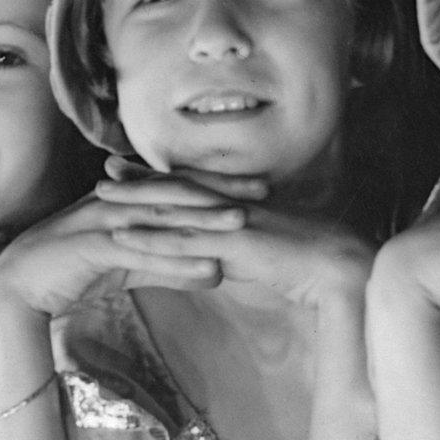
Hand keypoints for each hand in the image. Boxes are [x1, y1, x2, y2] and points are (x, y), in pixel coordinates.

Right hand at [0, 179, 239, 317]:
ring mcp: (102, 223)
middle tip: (263, 189)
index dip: (215, 183)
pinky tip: (207, 272)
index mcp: (122, 202)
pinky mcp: (92, 248)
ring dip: (203, 220)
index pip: (175, 187)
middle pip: (175, 192)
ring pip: (160, 217)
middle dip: (220, 189)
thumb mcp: (125, 266)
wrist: (17, 288)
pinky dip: (175, 262)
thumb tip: (213, 270)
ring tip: (242, 223)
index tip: (255, 184)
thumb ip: (165, 265)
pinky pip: (140, 253)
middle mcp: (115, 205)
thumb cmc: (69, 272)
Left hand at [94, 174, 371, 305]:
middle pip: (177, 189)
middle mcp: (230, 207)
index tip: (130, 172)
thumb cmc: (308, 266)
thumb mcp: (263, 258)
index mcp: (239, 207)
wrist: (342, 267)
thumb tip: (214, 264)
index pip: (193, 189)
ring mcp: (229, 223)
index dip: (161, 180)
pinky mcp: (231, 244)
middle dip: (138, 181)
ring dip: (134, 203)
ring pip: (173, 209)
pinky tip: (122, 237)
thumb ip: (235, 257)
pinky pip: (184, 240)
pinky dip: (151, 237)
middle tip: (103, 172)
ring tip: (97, 197)